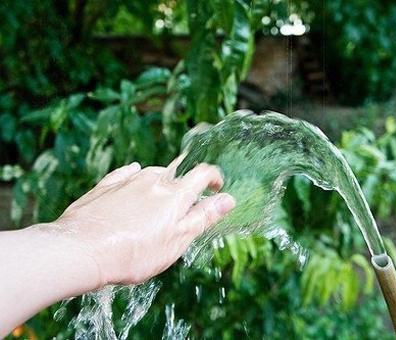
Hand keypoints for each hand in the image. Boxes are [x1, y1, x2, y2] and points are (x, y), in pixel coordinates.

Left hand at [50, 157, 234, 286]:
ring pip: (151, 175)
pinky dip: (134, 180)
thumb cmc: (133, 253)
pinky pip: (126, 175)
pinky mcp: (106, 185)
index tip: (216, 186)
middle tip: (178, 214)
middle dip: (182, 189)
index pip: (202, 173)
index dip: (213, 177)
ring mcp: (127, 180)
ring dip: (158, 187)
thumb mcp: (177, 241)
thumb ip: (203, 217)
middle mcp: (153, 180)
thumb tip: (228, 199)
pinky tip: (131, 190)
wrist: (82, 250)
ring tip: (151, 211)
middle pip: (176, 175)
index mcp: (175, 195)